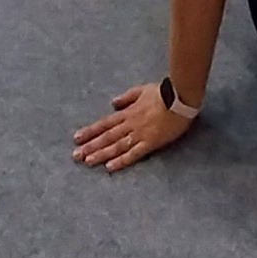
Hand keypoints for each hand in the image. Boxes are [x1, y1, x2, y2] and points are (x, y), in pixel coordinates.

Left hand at [73, 82, 194, 171]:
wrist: (181, 98)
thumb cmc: (164, 93)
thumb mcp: (142, 90)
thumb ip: (127, 97)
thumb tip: (113, 103)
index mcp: (128, 112)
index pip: (105, 123)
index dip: (90, 131)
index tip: (77, 138)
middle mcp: (130, 124)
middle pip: (107, 136)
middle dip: (90, 146)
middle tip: (75, 155)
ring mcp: (139, 134)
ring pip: (116, 146)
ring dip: (101, 154)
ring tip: (87, 161)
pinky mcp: (151, 143)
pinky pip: (133, 153)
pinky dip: (121, 160)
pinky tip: (110, 167)